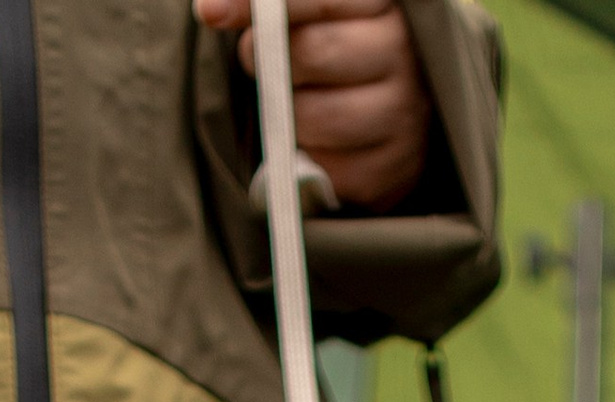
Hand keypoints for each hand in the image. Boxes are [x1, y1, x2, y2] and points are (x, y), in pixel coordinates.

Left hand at [196, 0, 431, 210]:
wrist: (394, 114)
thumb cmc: (340, 47)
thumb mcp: (315, 12)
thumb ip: (275, 3)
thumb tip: (210, 9)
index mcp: (384, 3)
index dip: (257, 3)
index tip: (211, 12)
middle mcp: (403, 54)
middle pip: (311, 53)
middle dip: (270, 60)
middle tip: (264, 62)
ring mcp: (404, 116)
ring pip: (312, 116)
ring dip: (285, 114)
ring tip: (296, 102)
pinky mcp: (391, 171)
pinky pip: (323, 166)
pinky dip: (305, 156)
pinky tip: (317, 141)